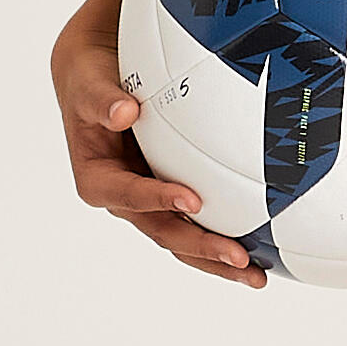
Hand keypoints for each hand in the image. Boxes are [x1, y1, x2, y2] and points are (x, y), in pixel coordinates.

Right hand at [51, 0, 265, 285]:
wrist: (99, 71)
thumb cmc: (91, 76)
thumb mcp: (88, 81)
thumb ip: (101, 98)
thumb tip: (123, 112)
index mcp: (98, 176)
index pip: (126, 195)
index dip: (156, 200)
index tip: (190, 199)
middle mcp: (126, 196)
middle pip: (163, 231)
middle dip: (200, 247)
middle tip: (238, 257)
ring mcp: (152, 199)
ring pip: (184, 237)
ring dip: (217, 258)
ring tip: (255, 274)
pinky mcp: (173, 193)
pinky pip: (199, 221)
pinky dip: (224, 235)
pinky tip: (258, 251)